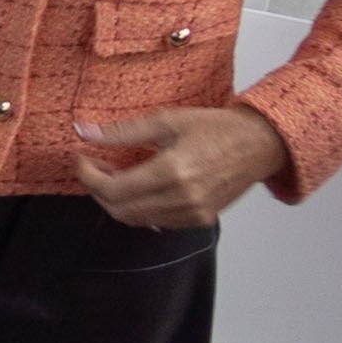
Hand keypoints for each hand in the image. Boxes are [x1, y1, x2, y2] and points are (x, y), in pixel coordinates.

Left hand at [74, 102, 290, 227]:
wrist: (260, 145)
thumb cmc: (216, 127)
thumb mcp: (167, 120)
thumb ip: (122, 131)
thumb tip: (83, 131)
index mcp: (172, 172)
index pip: (113, 190)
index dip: (88, 176)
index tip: (81, 159)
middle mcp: (182, 199)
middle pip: (119, 210)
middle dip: (98, 190)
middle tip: (94, 166)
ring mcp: (193, 214)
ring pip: (137, 219)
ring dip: (117, 201)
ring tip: (114, 173)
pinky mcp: (201, 220)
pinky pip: (157, 221)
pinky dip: (139, 208)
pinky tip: (138, 185)